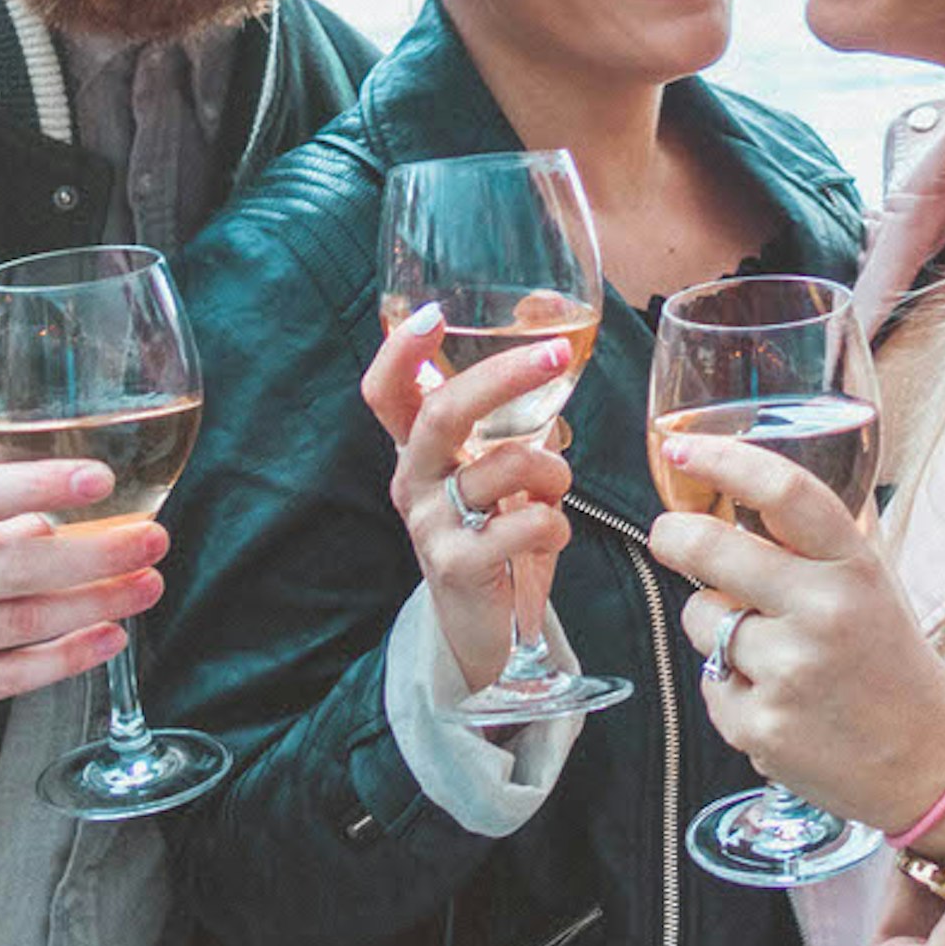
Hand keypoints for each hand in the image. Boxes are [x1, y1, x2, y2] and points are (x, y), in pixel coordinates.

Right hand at [0, 460, 163, 755]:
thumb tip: (66, 523)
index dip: (36, 486)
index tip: (101, 479)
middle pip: (9, 568)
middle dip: (94, 555)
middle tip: (152, 542)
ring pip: (17, 624)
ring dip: (94, 606)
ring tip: (145, 587)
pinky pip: (4, 677)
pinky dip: (66, 658)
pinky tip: (108, 638)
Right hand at [362, 307, 577, 692]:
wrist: (488, 632)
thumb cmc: (498, 537)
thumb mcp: (500, 471)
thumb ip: (516, 415)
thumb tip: (552, 333)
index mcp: (419, 452)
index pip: (386, 393)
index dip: (400, 351)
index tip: (435, 313)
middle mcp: (413, 482)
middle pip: (441, 413)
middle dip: (503, 376)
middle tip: (554, 354)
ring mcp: (429, 525)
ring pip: (505, 464)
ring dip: (554, 469)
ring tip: (557, 488)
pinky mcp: (457, 566)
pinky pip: (527, 522)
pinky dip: (557, 522)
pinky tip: (550, 535)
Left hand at [651, 431, 944, 830]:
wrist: (928, 766)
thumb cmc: (893, 666)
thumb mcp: (874, 587)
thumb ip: (818, 544)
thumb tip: (744, 491)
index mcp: (856, 569)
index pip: (785, 493)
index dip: (726, 460)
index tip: (683, 447)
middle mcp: (823, 614)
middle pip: (713, 550)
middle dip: (675, 536)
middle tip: (668, 535)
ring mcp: (789, 673)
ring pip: (703, 619)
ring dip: (716, 625)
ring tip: (770, 652)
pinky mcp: (760, 727)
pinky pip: (710, 683)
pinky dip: (731, 687)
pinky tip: (779, 702)